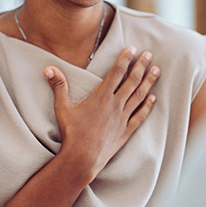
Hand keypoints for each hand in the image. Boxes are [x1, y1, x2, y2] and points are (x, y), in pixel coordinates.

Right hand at [44, 47, 159, 182]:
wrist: (82, 158)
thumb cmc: (71, 132)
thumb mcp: (62, 107)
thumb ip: (58, 86)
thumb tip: (48, 68)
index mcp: (101, 96)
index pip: (117, 72)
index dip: (125, 59)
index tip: (133, 48)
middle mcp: (115, 104)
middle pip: (132, 81)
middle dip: (141, 65)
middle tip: (150, 54)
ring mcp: (122, 118)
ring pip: (139, 96)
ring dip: (149, 82)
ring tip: (157, 70)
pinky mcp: (125, 131)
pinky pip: (140, 116)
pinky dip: (148, 106)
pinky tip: (153, 98)